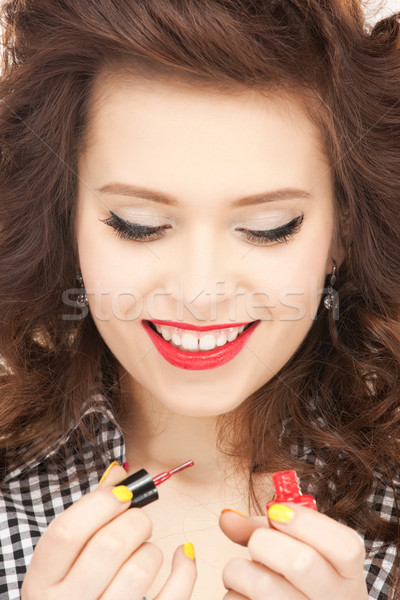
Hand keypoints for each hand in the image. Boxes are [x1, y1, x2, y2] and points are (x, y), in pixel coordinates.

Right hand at [22, 463, 196, 599]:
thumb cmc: (76, 589)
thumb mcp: (65, 560)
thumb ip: (87, 515)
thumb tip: (118, 473)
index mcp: (43, 582)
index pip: (66, 532)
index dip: (100, 503)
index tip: (123, 493)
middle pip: (109, 545)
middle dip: (134, 520)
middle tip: (137, 521)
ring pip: (140, 569)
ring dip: (150, 548)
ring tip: (143, 548)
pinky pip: (172, 596)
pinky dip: (185, 569)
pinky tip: (181, 555)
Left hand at [219, 503, 367, 599]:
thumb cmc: (299, 580)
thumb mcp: (300, 549)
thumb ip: (267, 528)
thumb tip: (226, 517)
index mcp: (348, 574)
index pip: (345, 546)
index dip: (305, 521)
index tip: (276, 512)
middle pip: (300, 562)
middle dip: (264, 541)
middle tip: (256, 544)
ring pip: (263, 586)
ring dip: (239, 570)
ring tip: (243, 573)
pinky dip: (233, 594)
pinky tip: (244, 596)